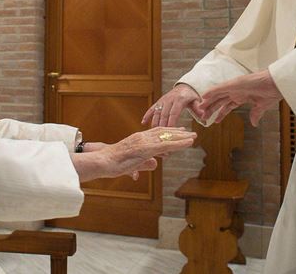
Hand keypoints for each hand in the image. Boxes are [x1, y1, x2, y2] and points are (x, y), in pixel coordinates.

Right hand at [71, 127, 195, 181]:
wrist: (102, 161)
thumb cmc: (113, 164)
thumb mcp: (133, 164)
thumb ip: (144, 163)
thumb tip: (155, 164)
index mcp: (138, 139)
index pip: (156, 133)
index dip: (169, 132)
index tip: (179, 131)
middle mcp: (142, 137)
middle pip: (164, 132)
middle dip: (178, 132)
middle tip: (190, 132)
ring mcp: (144, 142)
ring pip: (167, 137)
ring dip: (182, 136)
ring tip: (193, 136)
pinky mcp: (147, 148)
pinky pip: (167, 145)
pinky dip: (180, 143)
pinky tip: (189, 142)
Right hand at [141, 84, 201, 127]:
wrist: (185, 87)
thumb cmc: (192, 97)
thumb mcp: (197, 102)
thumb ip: (199, 109)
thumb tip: (205, 117)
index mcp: (179, 100)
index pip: (174, 112)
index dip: (171, 122)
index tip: (170, 131)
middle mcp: (169, 99)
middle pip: (164, 114)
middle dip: (162, 125)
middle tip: (160, 137)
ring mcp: (163, 100)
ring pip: (156, 112)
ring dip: (154, 122)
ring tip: (152, 133)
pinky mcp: (158, 102)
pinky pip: (151, 109)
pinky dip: (147, 115)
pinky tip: (143, 122)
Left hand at [195, 70, 282, 126]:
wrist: (277, 84)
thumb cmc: (272, 92)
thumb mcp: (261, 107)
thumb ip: (255, 114)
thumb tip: (254, 123)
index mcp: (242, 96)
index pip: (228, 106)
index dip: (220, 113)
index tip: (214, 121)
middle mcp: (236, 92)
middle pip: (220, 101)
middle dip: (211, 109)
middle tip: (203, 117)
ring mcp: (235, 87)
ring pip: (217, 95)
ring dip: (208, 101)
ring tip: (200, 108)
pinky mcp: (234, 84)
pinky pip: (220, 88)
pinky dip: (211, 92)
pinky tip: (204, 96)